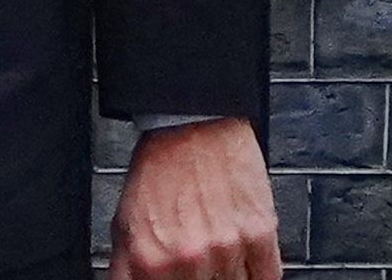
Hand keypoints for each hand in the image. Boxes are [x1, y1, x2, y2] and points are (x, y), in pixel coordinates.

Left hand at [107, 117, 278, 279]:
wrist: (193, 126)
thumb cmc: (160, 169)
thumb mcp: (125, 221)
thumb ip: (129, 268)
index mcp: (150, 257)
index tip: (166, 278)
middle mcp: (189, 257)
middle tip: (192, 265)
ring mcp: (227, 249)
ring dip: (223, 276)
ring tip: (212, 256)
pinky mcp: (259, 236)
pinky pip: (266, 279)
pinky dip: (254, 274)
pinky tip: (239, 258)